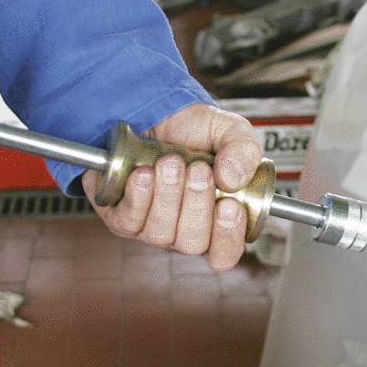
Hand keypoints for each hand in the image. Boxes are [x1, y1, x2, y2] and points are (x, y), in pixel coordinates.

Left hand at [84, 104, 263, 270]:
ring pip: (161, 233)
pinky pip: (129, 222)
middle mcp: (185, 231)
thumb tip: (232, 181)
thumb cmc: (195, 130)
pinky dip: (139, 196)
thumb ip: (244, 152)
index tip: (230, 205)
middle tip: (199, 169)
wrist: (153, 113)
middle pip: (193, 244)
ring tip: (170, 162)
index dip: (228, 237)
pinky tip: (144, 173)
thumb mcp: (231, 131)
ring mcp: (152, 229)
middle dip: (197, 205)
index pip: (225, 253)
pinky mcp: (122, 219)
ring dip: (168, 195)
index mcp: (218, 220)